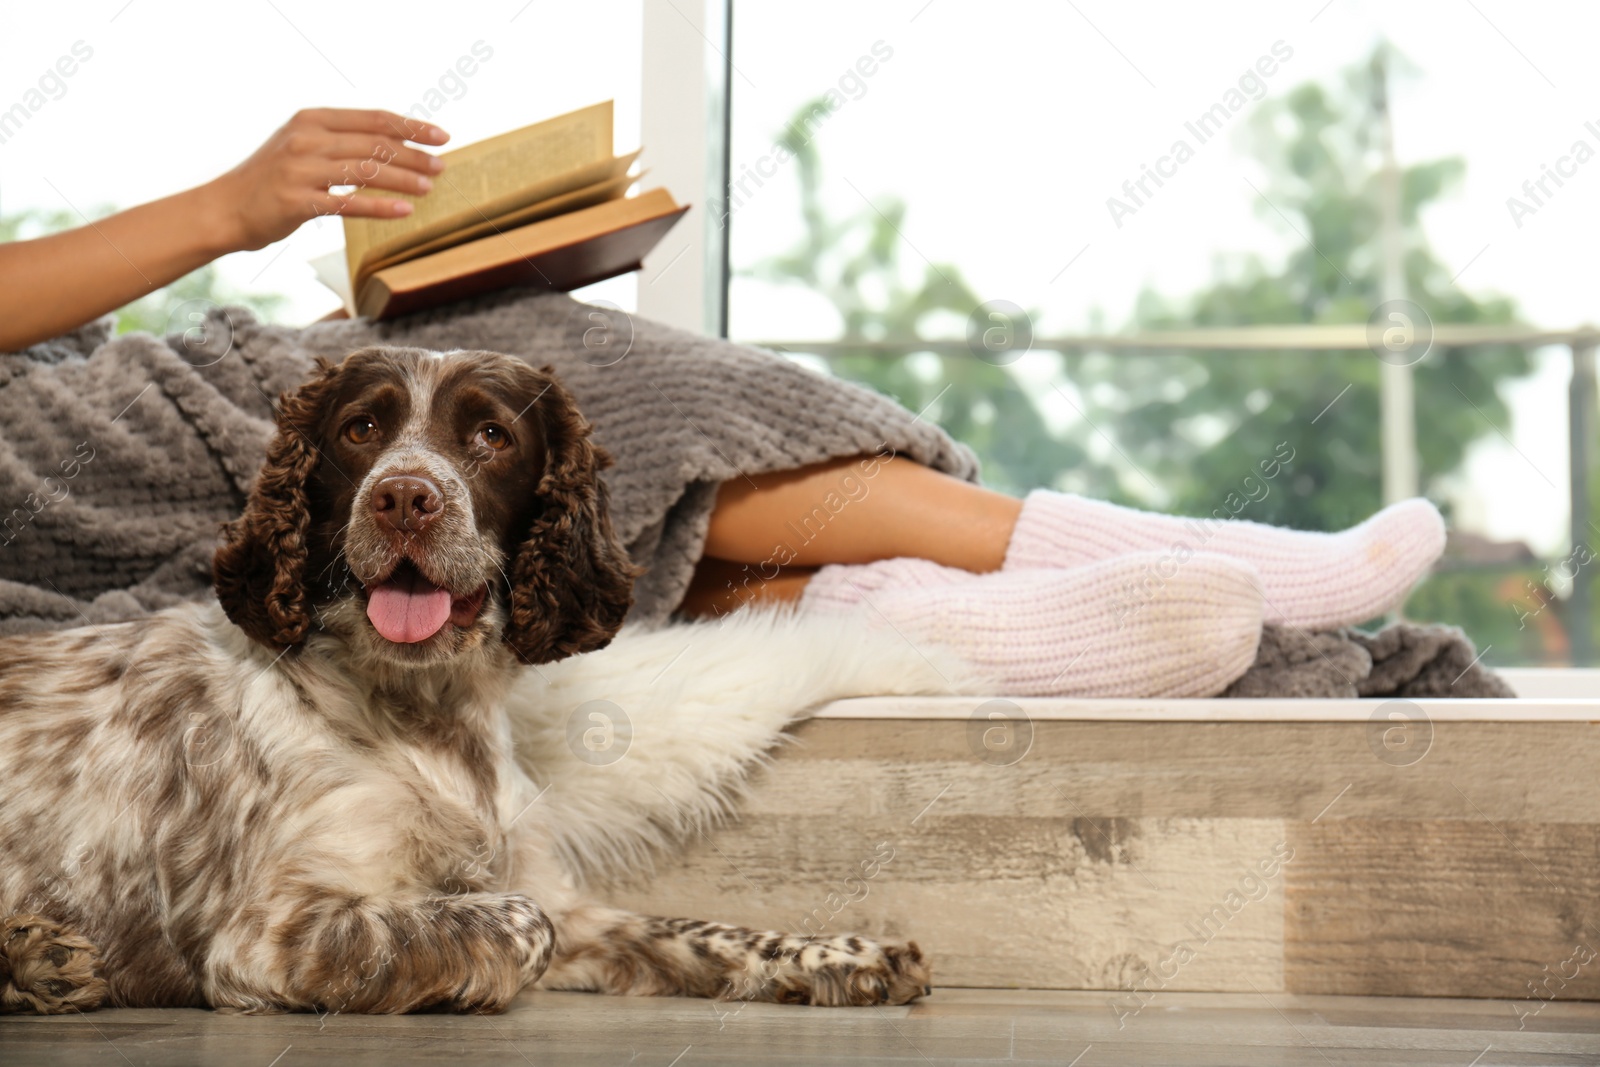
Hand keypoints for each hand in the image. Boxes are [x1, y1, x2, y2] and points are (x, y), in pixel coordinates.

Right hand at [202, 108, 449, 251]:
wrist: (225, 208)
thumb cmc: (272, 179)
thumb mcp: (302, 146)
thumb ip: (340, 141)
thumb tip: (394, 144)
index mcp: (312, 120)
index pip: (373, 119)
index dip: (411, 126)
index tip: (441, 135)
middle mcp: (306, 139)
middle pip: (374, 145)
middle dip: (414, 155)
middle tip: (441, 165)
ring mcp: (300, 170)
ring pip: (365, 172)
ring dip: (403, 180)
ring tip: (429, 187)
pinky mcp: (296, 202)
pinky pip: (347, 205)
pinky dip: (380, 207)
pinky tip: (405, 211)